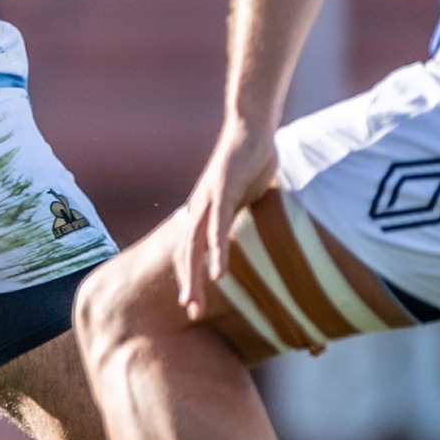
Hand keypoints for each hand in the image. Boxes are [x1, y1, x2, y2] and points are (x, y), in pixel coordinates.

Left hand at [175, 118, 279, 319]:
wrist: (251, 127)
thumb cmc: (251, 161)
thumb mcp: (245, 196)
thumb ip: (243, 216)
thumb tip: (253, 233)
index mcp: (204, 212)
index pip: (190, 251)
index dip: (190, 277)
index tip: (194, 305)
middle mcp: (199, 209)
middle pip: (186, 254)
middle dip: (187, 285)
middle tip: (190, 312)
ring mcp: (207, 201)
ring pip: (195, 247)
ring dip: (193, 277)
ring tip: (194, 303)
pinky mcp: (222, 191)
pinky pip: (217, 229)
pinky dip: (215, 253)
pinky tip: (217, 275)